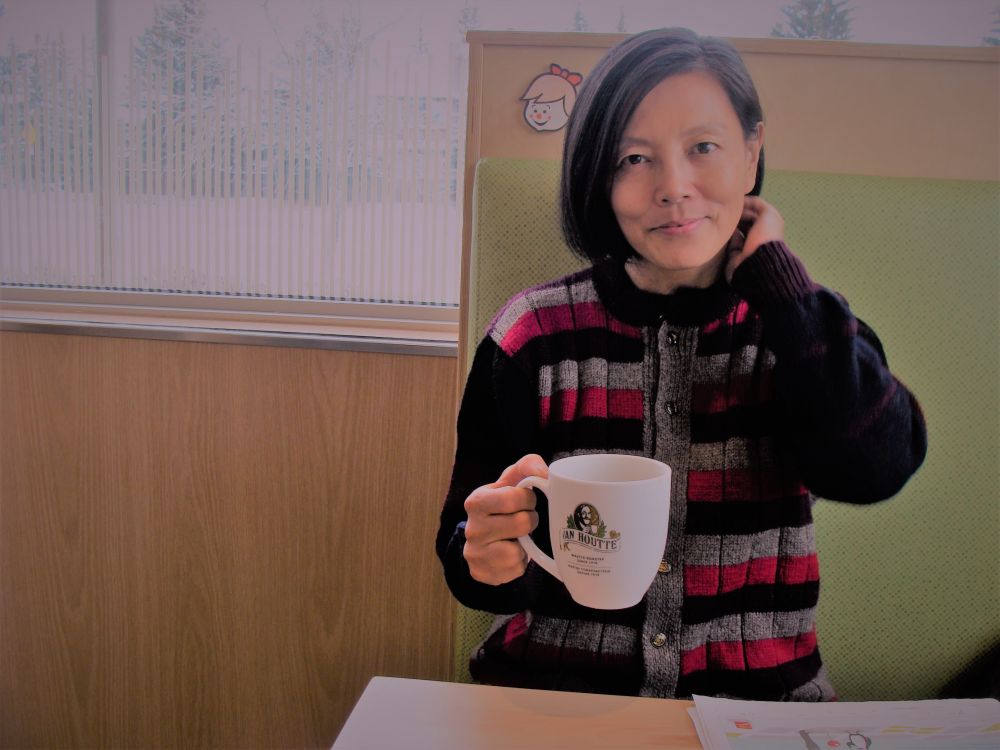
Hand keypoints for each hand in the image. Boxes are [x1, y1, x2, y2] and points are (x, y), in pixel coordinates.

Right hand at [463, 454, 546, 584]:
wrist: (482, 540)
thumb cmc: (501, 506)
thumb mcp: (509, 482)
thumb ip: (527, 467)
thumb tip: (544, 472)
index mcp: (476, 502)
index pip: (514, 498)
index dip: (527, 499)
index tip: (525, 501)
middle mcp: (472, 528)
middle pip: (521, 523)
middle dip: (529, 520)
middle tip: (523, 519)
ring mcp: (476, 553)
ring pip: (520, 549)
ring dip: (525, 543)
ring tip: (516, 537)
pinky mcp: (483, 573)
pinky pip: (516, 568)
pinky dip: (519, 561)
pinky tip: (510, 553)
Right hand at [724, 195, 784, 281]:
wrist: (757, 260)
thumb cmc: (765, 235)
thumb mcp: (769, 214)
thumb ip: (759, 205)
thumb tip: (745, 201)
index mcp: (769, 228)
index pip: (756, 213)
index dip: (747, 206)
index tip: (735, 200)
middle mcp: (758, 238)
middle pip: (745, 222)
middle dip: (738, 215)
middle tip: (727, 209)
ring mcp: (746, 247)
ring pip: (736, 231)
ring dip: (731, 225)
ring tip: (723, 217)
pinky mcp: (735, 256)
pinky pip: (729, 243)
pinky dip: (727, 236)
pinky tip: (722, 230)